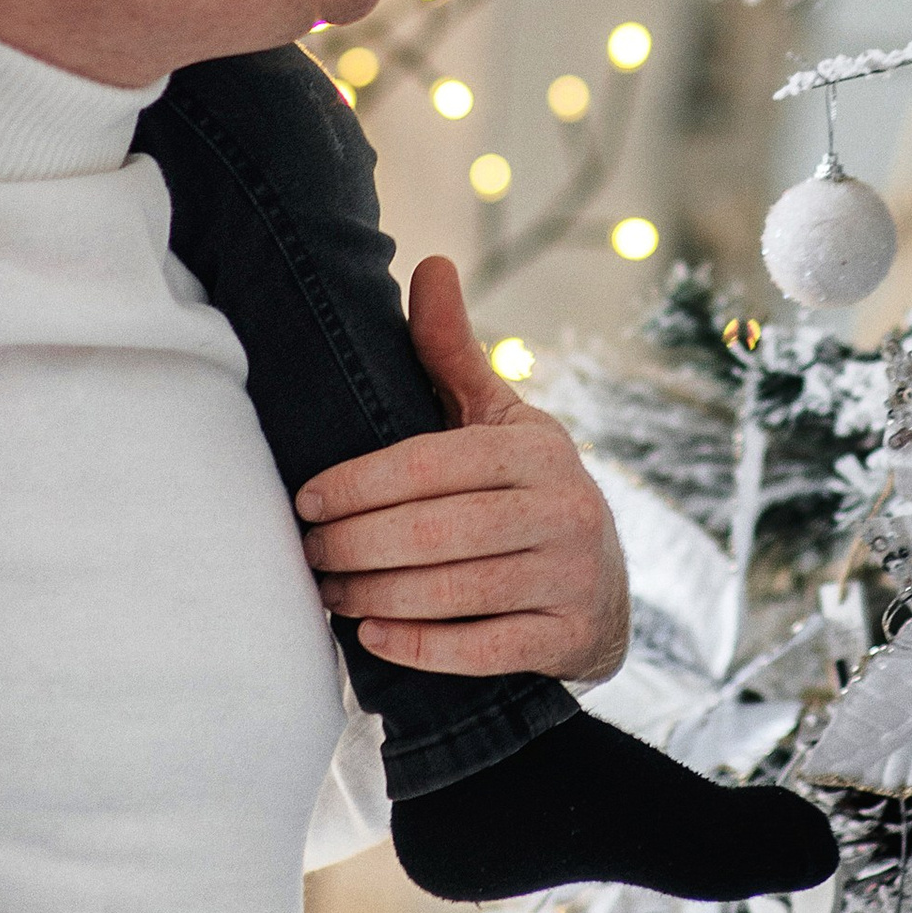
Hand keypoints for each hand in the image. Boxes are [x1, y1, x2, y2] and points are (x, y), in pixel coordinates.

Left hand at [296, 258, 631, 683]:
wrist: (603, 588)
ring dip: (377, 594)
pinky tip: (374, 635)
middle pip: (437, 531)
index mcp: (537, 447)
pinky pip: (484, 648)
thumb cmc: (526, 491)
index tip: (307, 499)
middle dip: (357, 544)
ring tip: (329, 592)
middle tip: (309, 553)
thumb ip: (453, 353)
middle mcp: (564, 507)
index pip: (432, 462)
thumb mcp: (499, 420)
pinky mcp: (568, 636)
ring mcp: (570, 575)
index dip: (361, 482)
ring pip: (454, 590)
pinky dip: (422, 645)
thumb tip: (431, 264)